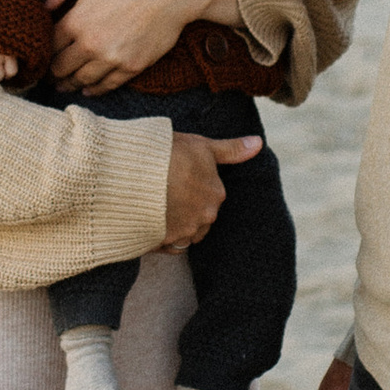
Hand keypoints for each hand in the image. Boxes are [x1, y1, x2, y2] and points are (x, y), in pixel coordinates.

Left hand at [48, 0, 236, 92]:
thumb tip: (43, 6)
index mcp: (77, 21)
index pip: (50, 45)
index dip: (44, 53)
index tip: (42, 57)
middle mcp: (91, 44)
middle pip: (62, 67)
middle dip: (54, 73)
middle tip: (49, 77)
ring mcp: (112, 58)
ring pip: (82, 80)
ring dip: (71, 85)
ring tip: (64, 87)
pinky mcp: (132, 66)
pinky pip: (108, 85)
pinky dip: (95, 90)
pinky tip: (88, 90)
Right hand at [161, 131, 259, 250]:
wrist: (131, 171)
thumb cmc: (166, 153)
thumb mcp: (201, 146)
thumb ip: (231, 149)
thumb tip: (259, 143)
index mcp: (216, 193)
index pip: (209, 196)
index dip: (190, 186)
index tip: (175, 177)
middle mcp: (205, 216)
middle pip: (198, 216)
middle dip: (184, 207)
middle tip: (163, 190)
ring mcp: (185, 231)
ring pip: (184, 233)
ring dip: (174, 223)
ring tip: (154, 205)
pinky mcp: (164, 242)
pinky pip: (167, 245)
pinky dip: (160, 237)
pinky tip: (149, 221)